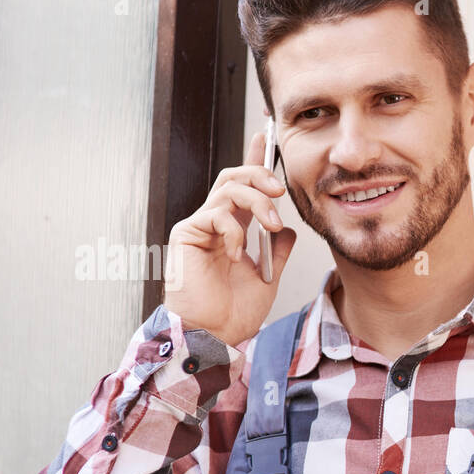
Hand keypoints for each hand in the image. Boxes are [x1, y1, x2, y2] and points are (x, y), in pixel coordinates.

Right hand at [162, 130, 298, 345]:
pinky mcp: (187, 233)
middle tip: (281, 191)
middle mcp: (216, 222)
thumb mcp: (268, 276)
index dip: (254, 160)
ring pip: (229, 188)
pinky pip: (217, 215)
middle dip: (260, 174)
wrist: (214, 334)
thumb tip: (287, 226)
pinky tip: (238, 256)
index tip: (265, 138)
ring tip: (270, 226)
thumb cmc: (234, 311)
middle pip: (235, 176)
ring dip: (257, 202)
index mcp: (235, 228)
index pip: (245, 187)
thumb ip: (277, 249)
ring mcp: (200, 225)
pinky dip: (235, 232)